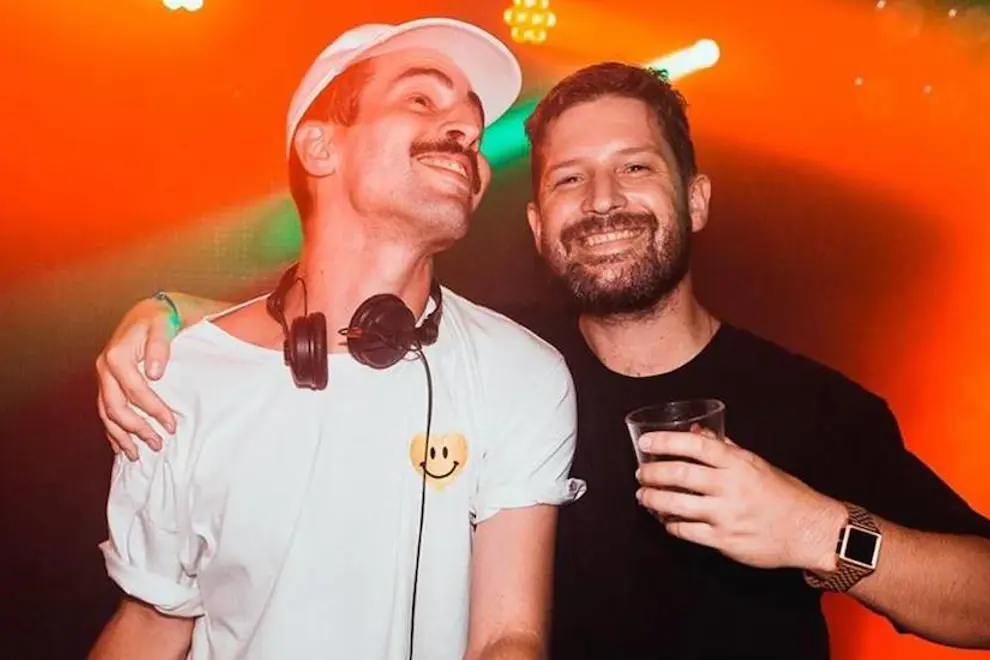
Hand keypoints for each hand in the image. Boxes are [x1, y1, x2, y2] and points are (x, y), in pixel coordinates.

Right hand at [95, 297, 178, 459]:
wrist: (147, 313)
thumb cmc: (158, 319)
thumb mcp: (163, 325)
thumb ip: (159, 346)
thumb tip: (156, 373)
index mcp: (117, 356)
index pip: (135, 392)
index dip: (154, 410)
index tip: (172, 425)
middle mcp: (104, 368)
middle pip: (116, 408)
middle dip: (137, 430)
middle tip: (158, 445)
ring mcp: (103, 377)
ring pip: (106, 414)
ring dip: (121, 436)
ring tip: (136, 455)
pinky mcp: (106, 383)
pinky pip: (105, 411)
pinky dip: (112, 430)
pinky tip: (121, 445)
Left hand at [635, 431, 846, 570]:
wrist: (809, 530)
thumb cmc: (784, 494)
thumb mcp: (757, 463)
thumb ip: (726, 448)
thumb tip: (697, 430)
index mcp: (739, 464)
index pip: (696, 445)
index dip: (667, 441)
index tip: (646, 442)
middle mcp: (731, 487)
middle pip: (680, 475)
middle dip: (653, 473)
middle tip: (641, 473)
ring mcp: (727, 515)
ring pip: (678, 505)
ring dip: (654, 499)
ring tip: (644, 496)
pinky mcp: (725, 541)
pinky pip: (687, 532)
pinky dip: (671, 525)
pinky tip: (665, 520)